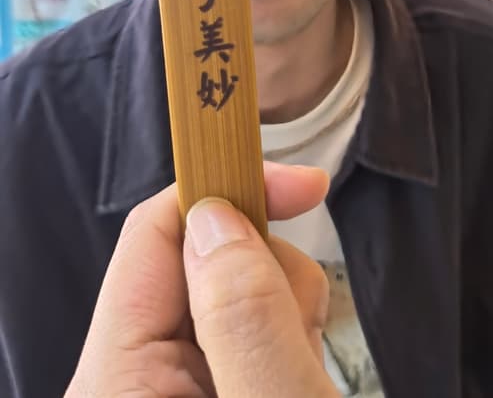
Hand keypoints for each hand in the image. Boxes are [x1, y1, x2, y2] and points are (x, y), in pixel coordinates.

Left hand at [66, 163, 337, 397]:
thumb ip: (245, 318)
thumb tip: (220, 218)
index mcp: (119, 378)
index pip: (153, 233)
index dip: (225, 189)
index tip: (301, 183)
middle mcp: (131, 371)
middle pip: (202, 256)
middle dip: (269, 272)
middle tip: (303, 326)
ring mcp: (167, 378)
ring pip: (233, 286)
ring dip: (285, 312)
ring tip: (304, 373)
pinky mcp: (203, 382)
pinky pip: (246, 323)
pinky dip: (285, 336)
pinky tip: (298, 376)